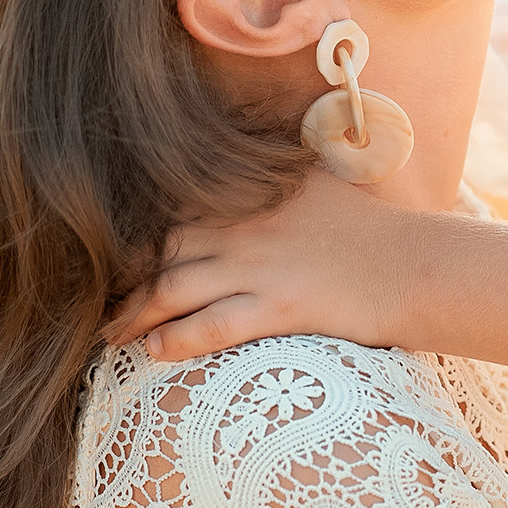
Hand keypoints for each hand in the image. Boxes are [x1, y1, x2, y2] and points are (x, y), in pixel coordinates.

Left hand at [107, 170, 413, 359]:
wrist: (411, 264)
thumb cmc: (368, 226)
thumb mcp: (314, 180)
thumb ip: (270, 169)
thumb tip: (246, 157)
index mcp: (247, 194)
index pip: (171, 208)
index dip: (133, 233)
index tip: (108, 252)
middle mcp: (242, 227)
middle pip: (159, 250)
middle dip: (121, 278)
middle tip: (96, 301)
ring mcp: (257, 267)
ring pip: (174, 288)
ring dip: (134, 313)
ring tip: (110, 335)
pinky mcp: (277, 306)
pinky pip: (213, 324)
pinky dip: (178, 338)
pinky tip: (154, 350)